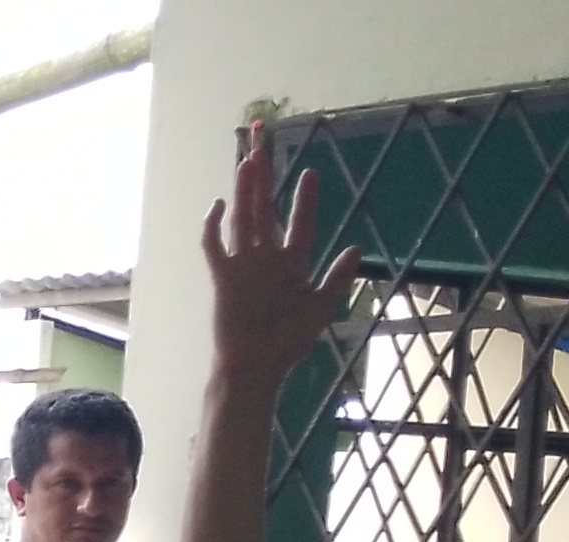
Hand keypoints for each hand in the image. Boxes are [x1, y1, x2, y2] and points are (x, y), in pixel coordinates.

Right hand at [200, 123, 364, 393]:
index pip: (298, 223)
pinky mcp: (222, 278)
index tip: (309, 172)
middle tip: (262, 145)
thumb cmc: (287, 344)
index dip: (304, 199)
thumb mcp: (322, 308)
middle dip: (264, 179)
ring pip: (242, 220)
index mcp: (291, 264)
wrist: (255, 368)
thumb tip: (355, 247)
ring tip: (246, 161)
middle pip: (264, 210)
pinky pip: (214, 247)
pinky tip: (219, 204)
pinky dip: (213, 227)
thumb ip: (337, 278)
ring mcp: (243, 266)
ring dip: (244, 192)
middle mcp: (266, 259)